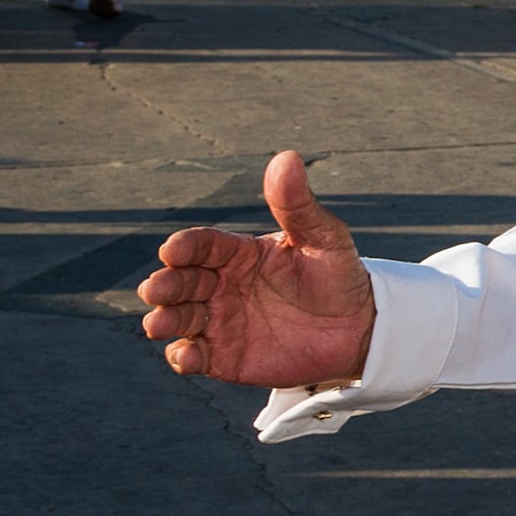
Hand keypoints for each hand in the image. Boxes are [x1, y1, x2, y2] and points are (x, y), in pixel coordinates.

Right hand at [137, 150, 378, 386]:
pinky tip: (188, 357)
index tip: (174, 250)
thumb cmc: (337, 276)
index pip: (200, 245)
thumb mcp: (323, 237)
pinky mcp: (223, 356)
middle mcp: (219, 285)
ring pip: (177, 319)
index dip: (184, 247)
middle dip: (164, 285)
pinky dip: (183, 358)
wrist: (358, 329)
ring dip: (163, 321)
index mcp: (236, 253)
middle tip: (157, 289)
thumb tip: (287, 157)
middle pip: (179, 282)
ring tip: (158, 325)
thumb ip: (298, 204)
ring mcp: (218, 321)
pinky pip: (193, 357)